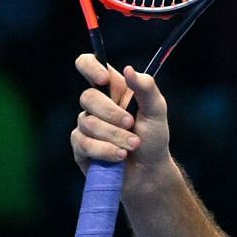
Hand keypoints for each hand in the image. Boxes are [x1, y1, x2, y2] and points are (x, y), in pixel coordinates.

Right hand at [72, 54, 171, 187]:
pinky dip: (105, 150)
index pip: (88, 64)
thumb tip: (129, 70)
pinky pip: (84, 143)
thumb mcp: (156, 112)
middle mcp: (95, 104)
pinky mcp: (80, 147)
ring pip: (88, 123)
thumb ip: (147, 89)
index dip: (90, 67)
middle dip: (112, 114)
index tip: (104, 80)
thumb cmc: (153, 139)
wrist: (149, 172)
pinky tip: (119, 156)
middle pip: (87, 96)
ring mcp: (85, 125)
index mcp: (112, 89)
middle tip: (132, 125)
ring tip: (133, 146)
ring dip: (114, 136)